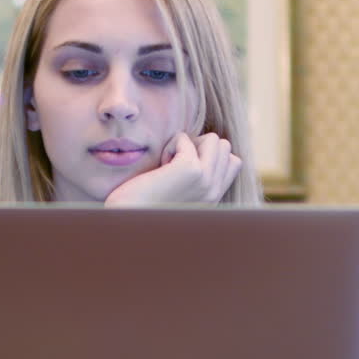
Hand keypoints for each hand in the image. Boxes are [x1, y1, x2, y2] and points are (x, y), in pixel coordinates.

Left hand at [104, 132, 241, 205]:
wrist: (126, 221)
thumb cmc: (142, 208)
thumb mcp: (177, 195)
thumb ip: (194, 181)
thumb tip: (198, 150)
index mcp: (212, 199)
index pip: (232, 162)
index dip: (209, 155)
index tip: (184, 167)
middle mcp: (213, 191)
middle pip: (224, 147)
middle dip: (199, 146)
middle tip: (175, 163)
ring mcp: (205, 181)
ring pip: (214, 139)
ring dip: (188, 143)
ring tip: (169, 162)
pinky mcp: (189, 170)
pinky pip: (185, 138)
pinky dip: (171, 143)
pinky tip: (159, 165)